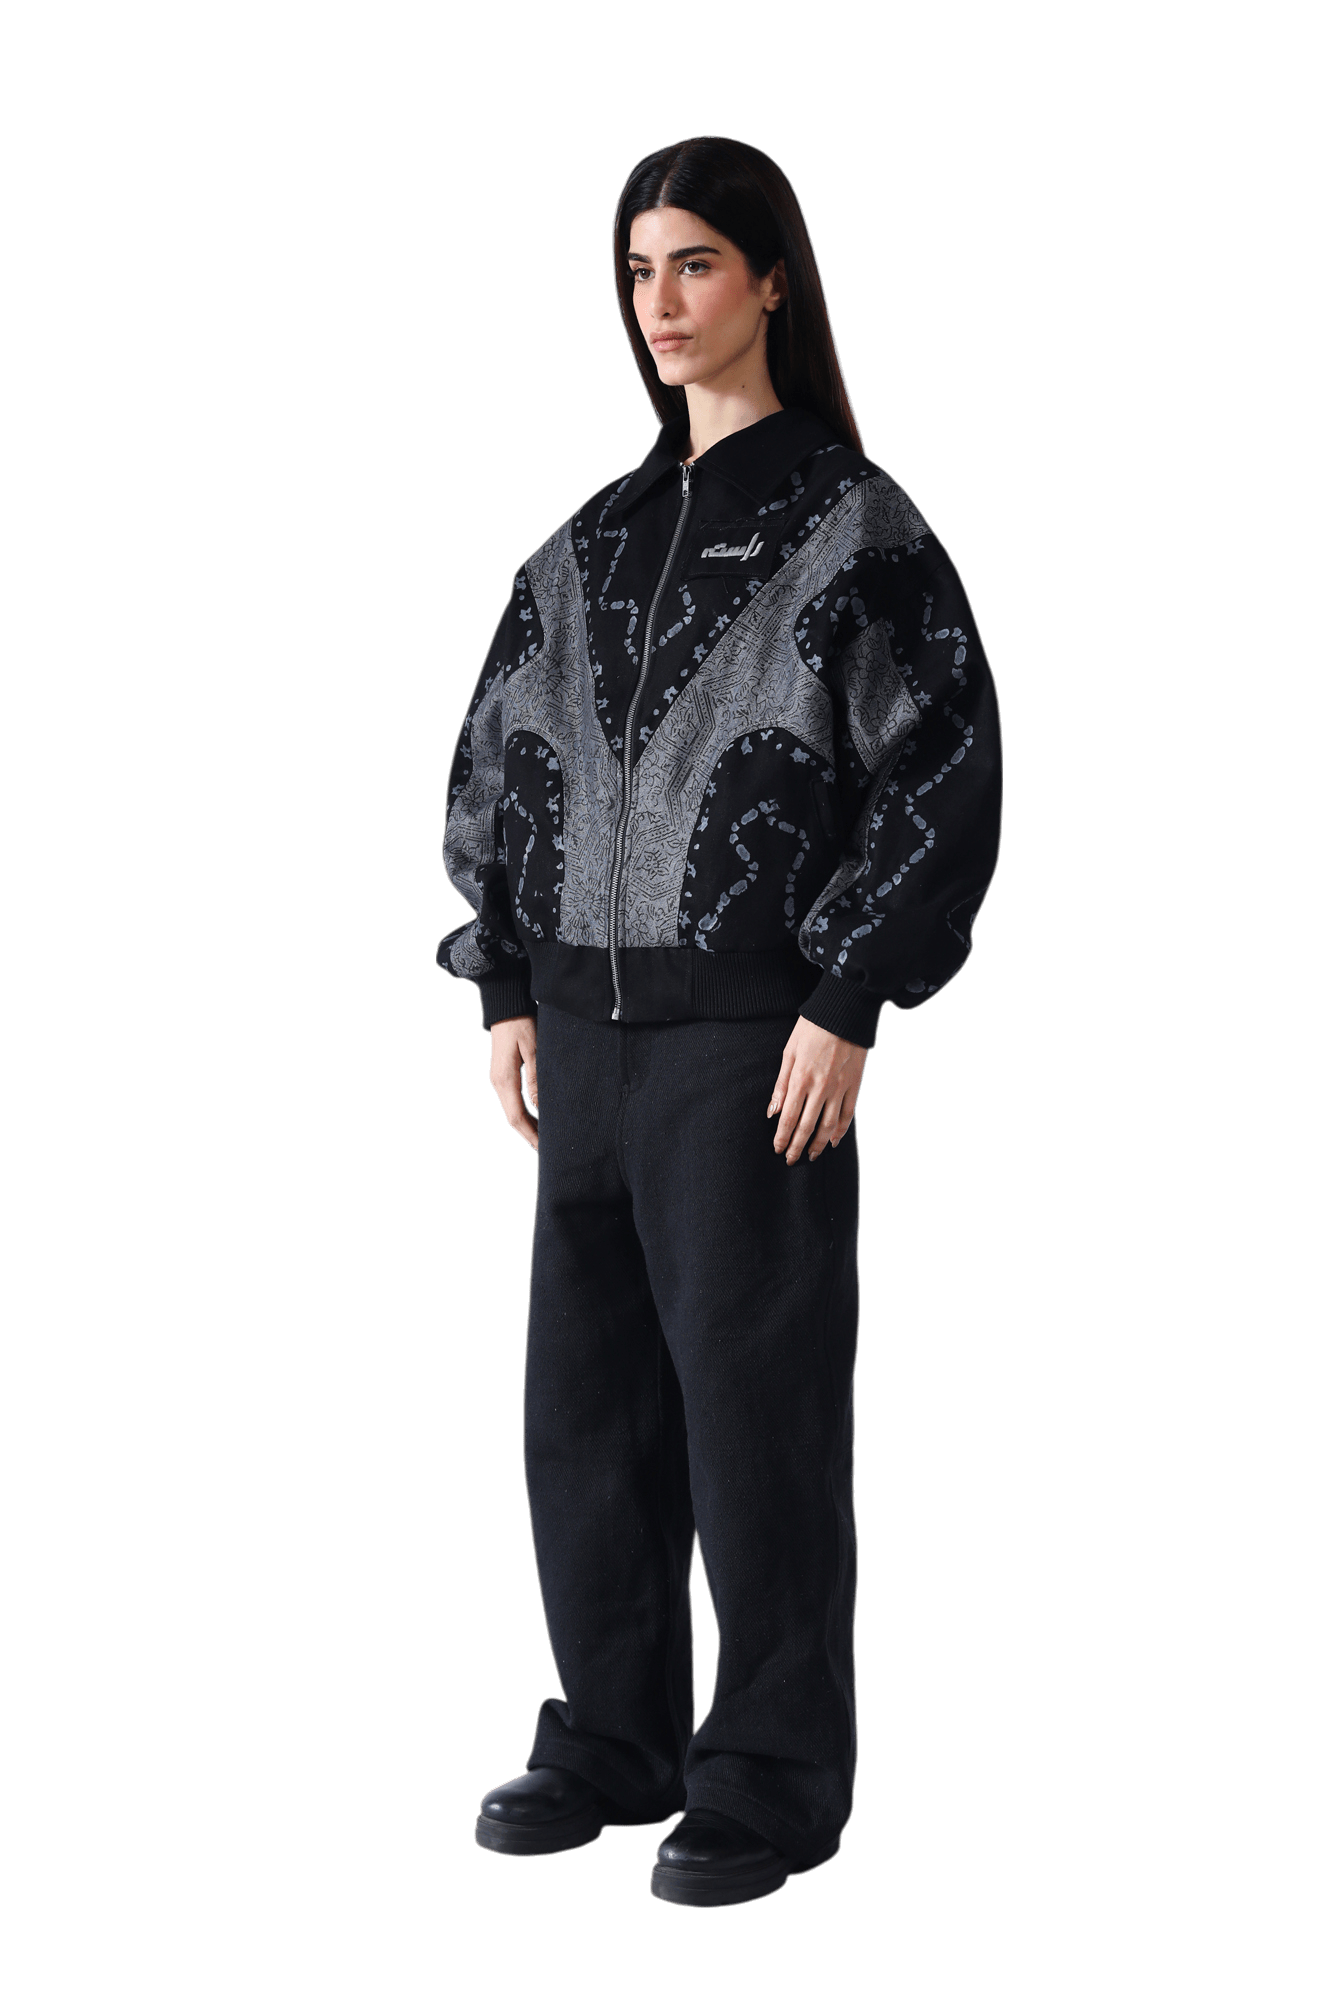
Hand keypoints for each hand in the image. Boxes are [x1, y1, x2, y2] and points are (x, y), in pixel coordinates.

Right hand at [489, 1015, 538, 1150]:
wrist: (506, 1005)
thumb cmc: (520, 1024)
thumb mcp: (533, 1051)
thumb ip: (536, 1080)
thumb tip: (540, 1106)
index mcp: (504, 1080)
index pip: (516, 1118)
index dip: (530, 1135)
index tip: (543, 1147)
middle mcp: (498, 1083)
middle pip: (513, 1118)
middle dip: (529, 1134)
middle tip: (548, 1146)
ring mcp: (499, 1079)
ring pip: (513, 1110)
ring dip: (528, 1124)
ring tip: (544, 1135)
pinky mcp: (503, 1074)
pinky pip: (513, 1100)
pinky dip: (525, 1112)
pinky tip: (536, 1115)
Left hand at [767, 1016, 866, 1163]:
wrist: (843, 1013)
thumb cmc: (811, 1030)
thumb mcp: (788, 1052)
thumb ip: (781, 1085)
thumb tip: (772, 1112)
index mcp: (800, 1079)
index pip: (789, 1118)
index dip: (783, 1137)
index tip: (778, 1149)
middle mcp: (820, 1087)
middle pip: (807, 1126)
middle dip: (798, 1146)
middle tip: (792, 1160)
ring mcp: (840, 1087)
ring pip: (829, 1125)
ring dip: (819, 1143)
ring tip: (812, 1155)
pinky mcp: (854, 1085)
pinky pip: (848, 1113)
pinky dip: (841, 1130)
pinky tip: (833, 1140)